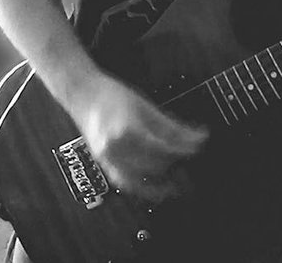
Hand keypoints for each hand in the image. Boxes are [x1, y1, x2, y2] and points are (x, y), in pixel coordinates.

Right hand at [67, 72, 207, 202]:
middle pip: (154, 166)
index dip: (184, 151)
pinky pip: (125, 183)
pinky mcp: (103, 164)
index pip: (164, 149)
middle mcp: (115, 148)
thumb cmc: (112, 95)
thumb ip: (172, 127)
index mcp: (128, 130)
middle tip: (189, 162)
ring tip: (176, 182)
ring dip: (160, 183)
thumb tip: (197, 138)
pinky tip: (154, 189)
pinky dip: (141, 188)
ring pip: (141, 181)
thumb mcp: (147, 107)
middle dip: (175, 165)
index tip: (198, 148)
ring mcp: (107, 158)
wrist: (82, 93)